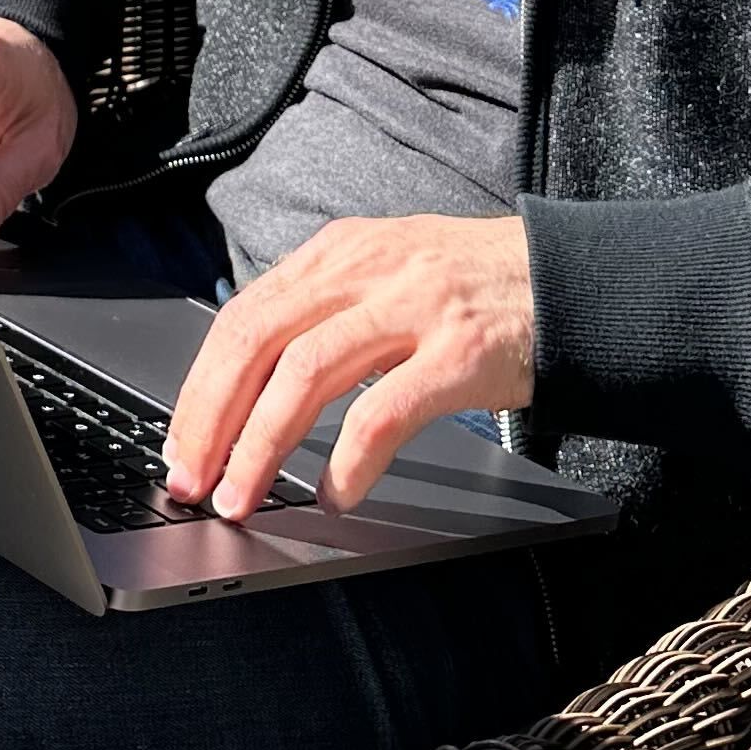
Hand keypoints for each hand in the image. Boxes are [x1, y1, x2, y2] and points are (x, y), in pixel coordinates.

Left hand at [162, 214, 536, 518]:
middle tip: (191, 481)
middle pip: (257, 342)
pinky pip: (385, 410)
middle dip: (211, 419)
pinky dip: (350, 458)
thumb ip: (324, 311)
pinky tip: (336, 492)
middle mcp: (367, 269)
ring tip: (242, 497)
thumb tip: (246, 383)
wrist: (572, 277)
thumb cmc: (473, 287)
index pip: (241, 317)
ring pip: (306, 373)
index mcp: (339, 253)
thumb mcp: (386, 272)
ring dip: (261, 444)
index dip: (199, 387)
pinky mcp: (460, 352)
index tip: (178, 444)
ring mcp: (414, 307)